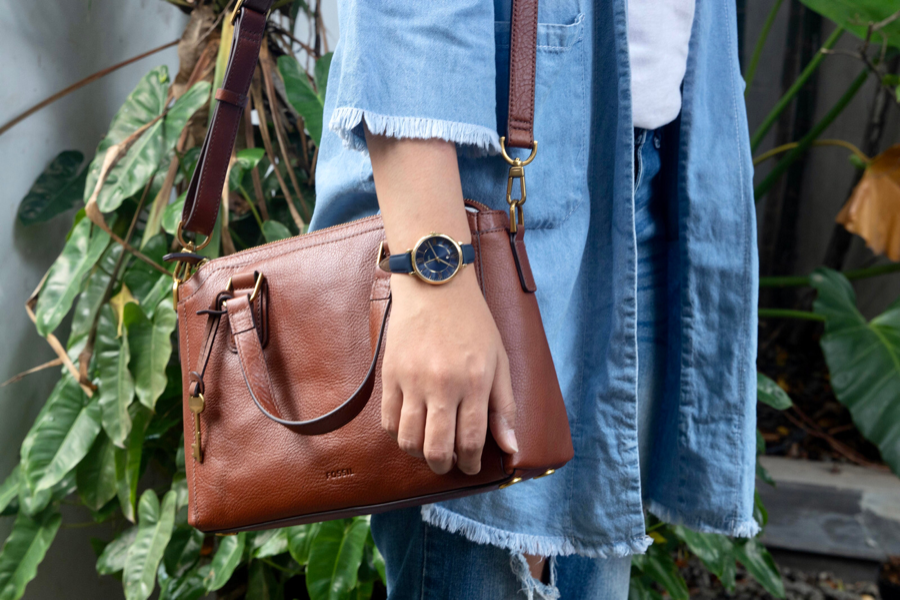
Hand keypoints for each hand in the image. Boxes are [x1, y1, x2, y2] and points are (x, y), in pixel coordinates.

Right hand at [381, 268, 517, 474]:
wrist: (435, 285)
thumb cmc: (473, 323)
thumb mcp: (500, 361)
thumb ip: (503, 406)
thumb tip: (511, 447)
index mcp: (474, 382)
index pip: (472, 440)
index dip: (472, 462)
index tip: (471, 467)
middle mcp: (442, 384)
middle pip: (437, 449)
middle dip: (445, 465)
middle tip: (450, 463)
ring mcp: (412, 380)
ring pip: (408, 440)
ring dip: (419, 453)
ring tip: (429, 447)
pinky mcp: (390, 374)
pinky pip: (388, 420)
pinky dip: (398, 433)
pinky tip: (411, 428)